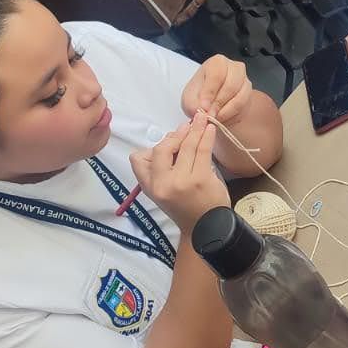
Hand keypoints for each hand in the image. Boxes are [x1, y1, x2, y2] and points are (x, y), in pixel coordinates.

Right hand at [128, 113, 230, 234]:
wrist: (207, 228)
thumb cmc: (188, 207)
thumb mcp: (164, 192)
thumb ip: (163, 169)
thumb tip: (174, 137)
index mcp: (150, 188)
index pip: (138, 159)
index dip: (151, 148)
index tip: (167, 143)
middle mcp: (162, 185)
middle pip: (161, 149)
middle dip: (173, 136)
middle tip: (186, 129)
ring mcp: (181, 182)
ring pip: (184, 146)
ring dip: (194, 129)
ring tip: (201, 118)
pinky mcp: (200, 179)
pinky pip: (201, 150)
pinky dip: (206, 135)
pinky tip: (209, 128)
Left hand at [180, 55, 253, 125]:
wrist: (207, 105)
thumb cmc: (197, 97)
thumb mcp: (189, 99)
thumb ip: (195, 104)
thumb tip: (205, 110)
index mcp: (218, 63)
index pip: (217, 75)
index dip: (210, 92)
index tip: (203, 107)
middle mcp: (236, 70)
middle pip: (232, 86)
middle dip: (219, 104)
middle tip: (210, 116)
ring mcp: (245, 84)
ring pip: (241, 99)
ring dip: (226, 113)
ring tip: (215, 120)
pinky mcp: (250, 99)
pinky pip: (244, 110)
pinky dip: (232, 118)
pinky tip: (221, 120)